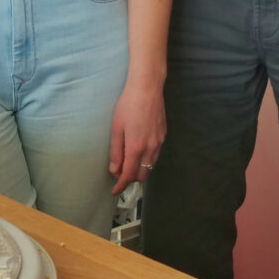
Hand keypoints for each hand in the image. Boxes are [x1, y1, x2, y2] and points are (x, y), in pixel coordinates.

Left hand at [109, 76, 165, 195]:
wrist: (148, 88)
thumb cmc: (128, 105)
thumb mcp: (116, 128)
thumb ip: (116, 151)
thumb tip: (115, 170)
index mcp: (136, 147)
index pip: (129, 174)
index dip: (121, 185)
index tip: (115, 191)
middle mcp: (151, 148)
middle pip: (143, 174)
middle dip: (131, 178)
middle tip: (119, 172)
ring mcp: (159, 142)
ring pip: (150, 165)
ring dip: (140, 169)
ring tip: (128, 162)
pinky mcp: (163, 135)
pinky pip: (155, 154)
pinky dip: (146, 159)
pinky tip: (139, 150)